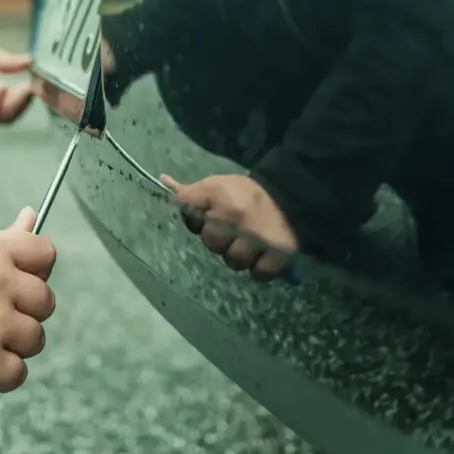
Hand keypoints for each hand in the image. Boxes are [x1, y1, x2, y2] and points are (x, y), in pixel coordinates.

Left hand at [0, 29, 33, 132]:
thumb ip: (4, 62)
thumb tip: (30, 62)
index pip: (8, 99)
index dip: (24, 92)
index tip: (38, 81)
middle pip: (7, 113)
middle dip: (22, 101)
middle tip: (36, 88)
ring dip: (13, 105)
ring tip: (26, 89)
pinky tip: (2, 89)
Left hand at [160, 174, 297, 281]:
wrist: (291, 194)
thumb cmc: (246, 193)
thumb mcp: (218, 184)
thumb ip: (191, 191)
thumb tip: (162, 179)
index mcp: (217, 194)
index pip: (186, 208)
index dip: (196, 217)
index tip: (210, 214)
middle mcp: (234, 217)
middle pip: (211, 243)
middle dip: (220, 239)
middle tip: (236, 229)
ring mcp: (256, 239)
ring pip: (234, 262)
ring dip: (240, 255)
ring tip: (251, 242)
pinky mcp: (278, 255)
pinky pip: (258, 274)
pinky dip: (260, 268)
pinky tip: (264, 255)